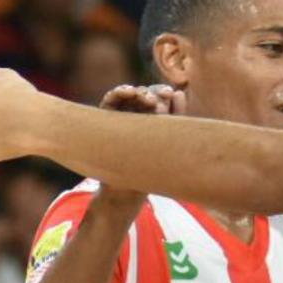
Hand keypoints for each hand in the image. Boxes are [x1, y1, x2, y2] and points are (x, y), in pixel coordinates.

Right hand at [95, 84, 182, 208]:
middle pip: (144, 95)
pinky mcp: (104, 119)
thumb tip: (178, 93)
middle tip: (161, 97)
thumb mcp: (167, 141)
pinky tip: (127, 91)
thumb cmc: (150, 167)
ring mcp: (119, 117)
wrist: (127, 190)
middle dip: (153, 92)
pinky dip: (117, 93)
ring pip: (128, 96)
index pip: (159, 99)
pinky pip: (109, 102)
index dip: (164, 94)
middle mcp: (136, 115)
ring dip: (137, 92)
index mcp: (153, 119)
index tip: (172, 94)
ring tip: (146, 97)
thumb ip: (175, 117)